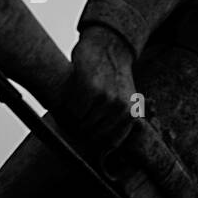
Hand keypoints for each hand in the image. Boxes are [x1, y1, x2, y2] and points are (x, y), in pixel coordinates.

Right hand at [61, 25, 138, 151]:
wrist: (111, 46)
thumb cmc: (113, 75)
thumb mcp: (124, 99)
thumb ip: (116, 121)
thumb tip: (101, 151)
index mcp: (130, 114)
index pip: (109, 143)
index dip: (93, 144)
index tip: (84, 139)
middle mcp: (120, 109)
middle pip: (92, 135)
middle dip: (80, 131)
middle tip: (73, 121)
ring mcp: (106, 99)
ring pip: (81, 124)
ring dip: (72, 119)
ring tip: (72, 108)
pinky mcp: (90, 88)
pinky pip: (72, 109)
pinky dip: (67, 107)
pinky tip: (69, 97)